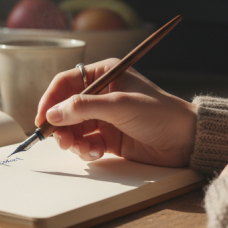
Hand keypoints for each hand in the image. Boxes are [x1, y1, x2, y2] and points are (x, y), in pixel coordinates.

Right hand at [35, 58, 196, 166]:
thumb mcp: (120, 106)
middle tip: (62, 140)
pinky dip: (85, 150)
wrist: (186, 140)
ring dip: (73, 140)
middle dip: (61, 125)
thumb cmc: (160, 113)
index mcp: (105, 75)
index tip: (42, 118)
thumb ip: (84, 108)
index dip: (50, 99)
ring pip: (73, 128)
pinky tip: (96, 153)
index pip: (66, 83)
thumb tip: (52, 114)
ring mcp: (105, 117)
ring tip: (82, 148)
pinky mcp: (110, 138)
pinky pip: (86, 143)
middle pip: (66, 108)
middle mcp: (102, 95)